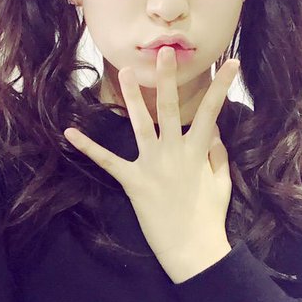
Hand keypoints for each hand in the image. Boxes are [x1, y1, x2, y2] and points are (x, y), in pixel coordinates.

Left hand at [63, 46, 239, 281]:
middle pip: (170, 108)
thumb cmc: (209, 217)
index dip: (222, 85)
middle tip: (164, 51)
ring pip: (140, 124)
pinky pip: (108, 162)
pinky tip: (70, 133)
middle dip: (167, 78)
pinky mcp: (132, 181)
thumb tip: (213, 132)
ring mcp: (152, 164)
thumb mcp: (222, 183)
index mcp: (199, 151)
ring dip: (132, 97)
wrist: (192, 249)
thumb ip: (217, 155)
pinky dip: (89, 148)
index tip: (231, 62)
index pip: (212, 111)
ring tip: (124, 72)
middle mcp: (174, 151)